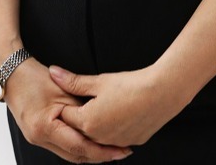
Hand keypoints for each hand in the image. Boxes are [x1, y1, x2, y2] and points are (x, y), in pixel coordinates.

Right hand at [4, 57, 133, 162]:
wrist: (11, 74)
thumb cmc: (35, 78)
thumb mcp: (63, 90)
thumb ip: (81, 108)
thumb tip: (103, 121)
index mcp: (45, 128)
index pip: (79, 146)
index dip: (101, 151)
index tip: (119, 150)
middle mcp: (39, 139)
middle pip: (74, 156)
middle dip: (98, 156)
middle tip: (120, 153)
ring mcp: (37, 139)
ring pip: (68, 154)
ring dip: (88, 153)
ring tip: (110, 150)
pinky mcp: (37, 136)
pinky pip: (61, 147)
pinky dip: (77, 147)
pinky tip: (90, 143)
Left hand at [50, 64, 189, 149]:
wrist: (162, 93)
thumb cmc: (131, 85)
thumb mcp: (99, 81)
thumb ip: (73, 81)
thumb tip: (53, 73)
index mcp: (87, 122)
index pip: (66, 116)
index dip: (68, 103)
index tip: (75, 93)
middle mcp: (99, 138)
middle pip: (80, 129)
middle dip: (80, 116)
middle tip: (90, 99)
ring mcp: (116, 142)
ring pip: (98, 137)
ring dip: (97, 125)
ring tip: (106, 106)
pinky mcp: (131, 142)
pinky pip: (115, 139)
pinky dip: (114, 130)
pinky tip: (120, 114)